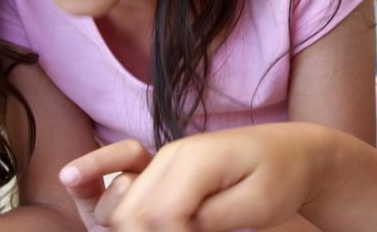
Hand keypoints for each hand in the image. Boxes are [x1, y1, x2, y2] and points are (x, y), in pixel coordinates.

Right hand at [60, 124, 327, 231]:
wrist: (294, 152)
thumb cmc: (282, 176)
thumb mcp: (256, 204)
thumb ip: (209, 220)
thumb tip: (176, 230)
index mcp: (194, 160)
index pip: (158, 217)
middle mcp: (169, 157)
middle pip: (130, 215)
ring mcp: (161, 163)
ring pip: (120, 210)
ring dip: (130, 231)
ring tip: (183, 230)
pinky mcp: (160, 172)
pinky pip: (119, 184)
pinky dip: (106, 196)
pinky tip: (82, 185)